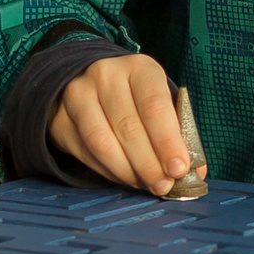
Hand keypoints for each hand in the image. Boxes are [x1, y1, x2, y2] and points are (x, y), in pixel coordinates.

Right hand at [49, 55, 196, 193]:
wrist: (89, 84)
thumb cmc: (136, 99)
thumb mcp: (161, 103)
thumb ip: (178, 134)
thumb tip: (193, 173)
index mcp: (139, 68)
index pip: (154, 105)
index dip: (168, 141)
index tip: (179, 168)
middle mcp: (105, 75)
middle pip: (129, 127)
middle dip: (149, 163)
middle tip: (163, 185)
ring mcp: (78, 95)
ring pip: (102, 143)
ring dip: (127, 171)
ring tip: (145, 184)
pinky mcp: (60, 118)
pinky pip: (85, 153)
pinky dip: (108, 172)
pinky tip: (124, 177)